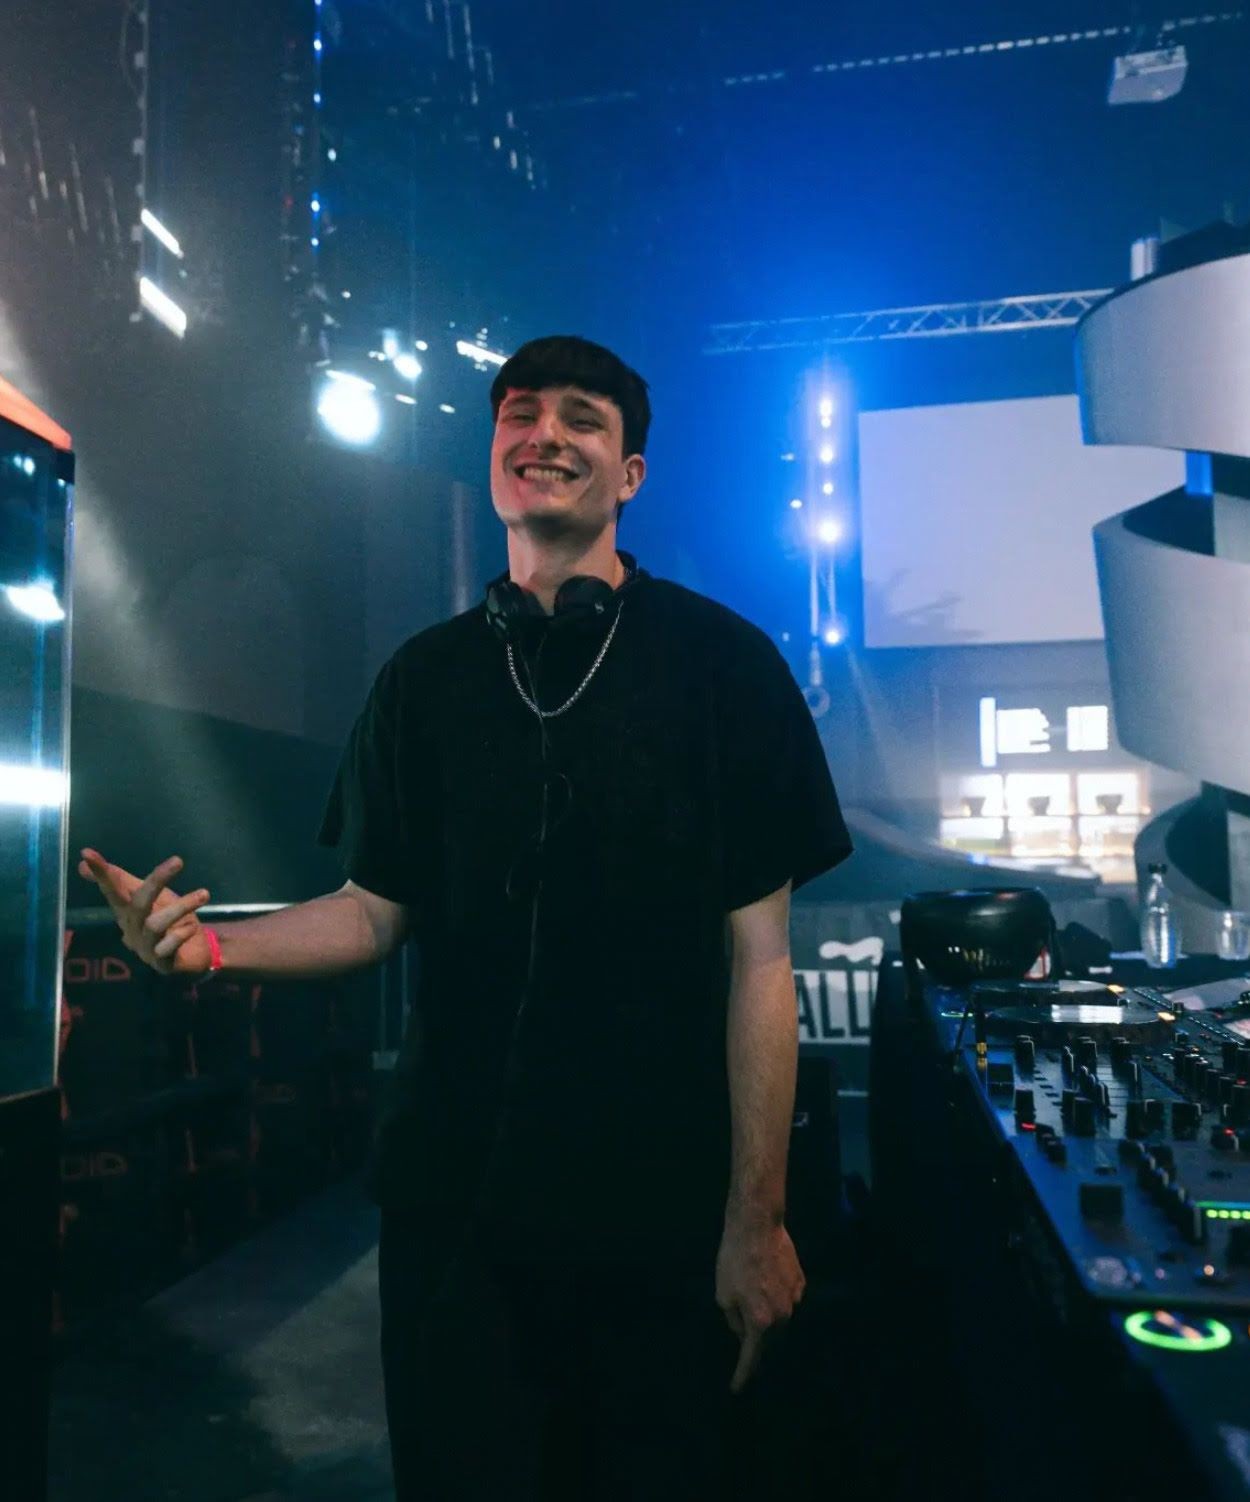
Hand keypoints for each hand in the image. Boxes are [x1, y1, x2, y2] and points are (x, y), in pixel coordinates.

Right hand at [78, 849, 212, 975]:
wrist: (195, 953)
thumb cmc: (170, 921)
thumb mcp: (150, 896)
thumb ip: (122, 880)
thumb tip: (82, 861)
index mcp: (127, 912)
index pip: (111, 890)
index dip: (101, 873)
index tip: (87, 853)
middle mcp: (132, 929)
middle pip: (138, 903)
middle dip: (157, 880)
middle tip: (178, 861)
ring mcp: (145, 948)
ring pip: (155, 924)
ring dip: (180, 906)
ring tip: (203, 894)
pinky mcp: (162, 963)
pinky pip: (168, 947)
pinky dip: (182, 934)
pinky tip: (193, 927)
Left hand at [716, 1217, 804, 1394]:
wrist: (757, 1225)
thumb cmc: (734, 1260)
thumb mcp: (723, 1293)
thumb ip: (733, 1320)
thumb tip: (743, 1333)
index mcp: (760, 1322)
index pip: (751, 1357)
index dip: (743, 1374)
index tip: (737, 1388)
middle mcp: (783, 1316)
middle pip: (768, 1337)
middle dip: (755, 1336)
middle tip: (741, 1320)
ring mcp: (795, 1298)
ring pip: (780, 1318)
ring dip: (767, 1314)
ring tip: (753, 1291)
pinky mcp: (801, 1281)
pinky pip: (788, 1299)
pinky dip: (777, 1297)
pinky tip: (766, 1279)